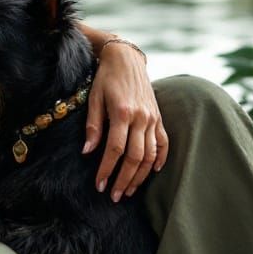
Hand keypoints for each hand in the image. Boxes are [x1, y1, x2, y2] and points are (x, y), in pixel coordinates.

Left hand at [82, 42, 168, 201]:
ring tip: (128, 190)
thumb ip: (93, 125)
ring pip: (150, 155)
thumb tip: (88, 151)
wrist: (126, 58)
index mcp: (122, 112)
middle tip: (113, 195)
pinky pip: (164, 143)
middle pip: (135, 158)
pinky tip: (153, 171)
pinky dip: (161, 159)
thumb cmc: (106, 77)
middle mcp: (141, 118)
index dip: (107, 169)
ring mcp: (153, 118)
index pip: (115, 149)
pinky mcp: (159, 117)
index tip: (99, 184)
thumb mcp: (94, 97)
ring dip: (141, 176)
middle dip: (124, 179)